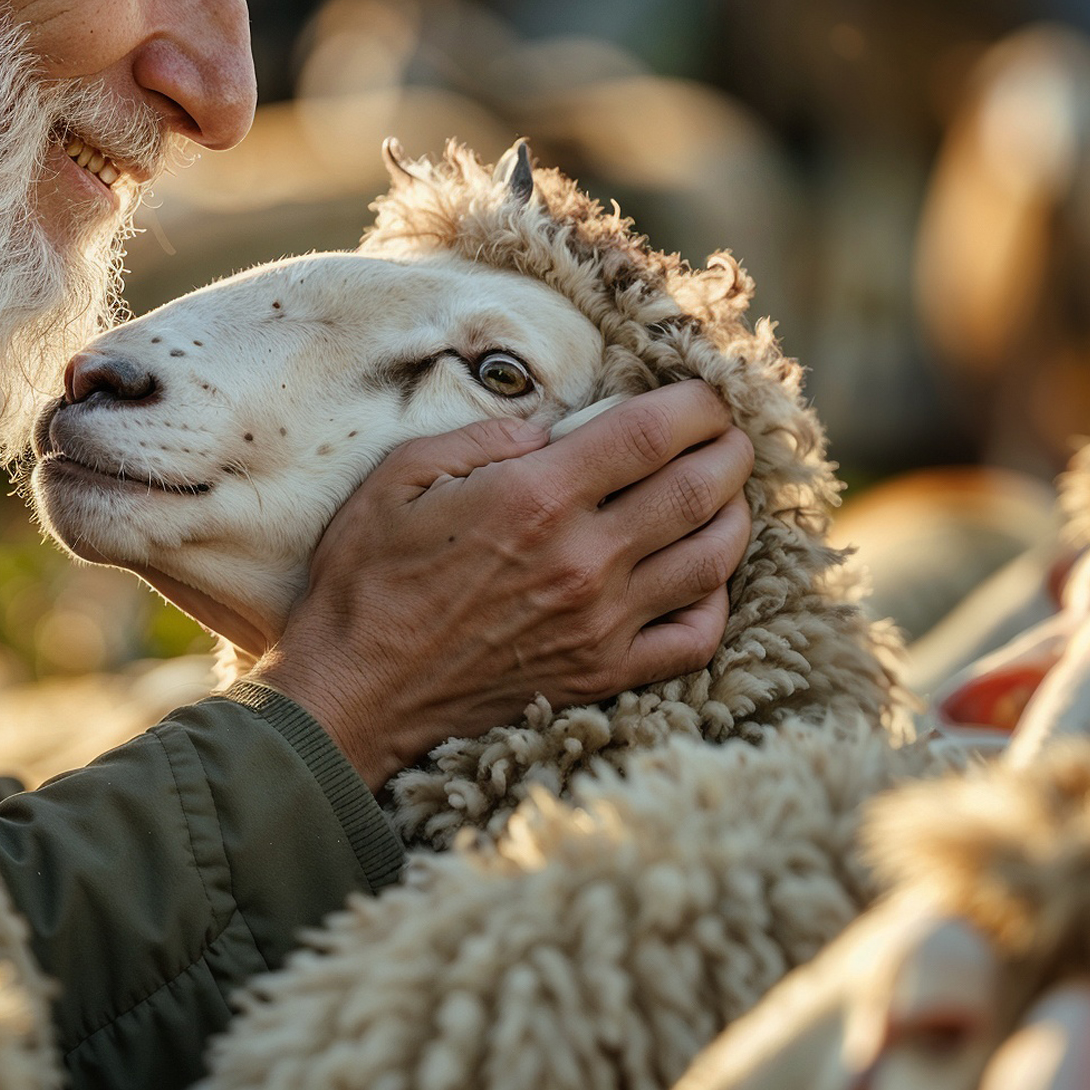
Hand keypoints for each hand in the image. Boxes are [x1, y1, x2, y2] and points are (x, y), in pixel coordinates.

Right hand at [250, 380, 753, 787]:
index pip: (652, 434)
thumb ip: (487, 437)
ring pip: (713, 558)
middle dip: (729, 449)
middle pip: (699, 488)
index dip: (696, 403)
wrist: (352, 695)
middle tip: (729, 434)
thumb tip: (554, 428)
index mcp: (537, 498)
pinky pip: (696, 636)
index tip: (704, 394)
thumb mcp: (403, 476)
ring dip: (737, 515)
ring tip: (728, 492)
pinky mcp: (603, 675)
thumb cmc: (366, 580)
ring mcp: (602, 624)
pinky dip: (717, 598)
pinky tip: (703, 575)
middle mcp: (585, 560)